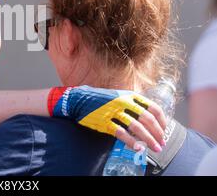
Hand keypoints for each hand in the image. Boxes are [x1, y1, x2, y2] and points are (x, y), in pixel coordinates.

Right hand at [48, 86, 166, 151]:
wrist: (79, 99)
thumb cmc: (100, 99)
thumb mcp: (118, 96)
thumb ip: (132, 103)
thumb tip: (149, 117)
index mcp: (129, 95)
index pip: (152, 107)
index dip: (161, 120)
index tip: (164, 129)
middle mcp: (123, 102)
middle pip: (147, 119)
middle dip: (157, 133)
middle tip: (161, 143)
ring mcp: (113, 112)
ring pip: (136, 127)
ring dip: (148, 140)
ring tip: (154, 148)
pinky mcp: (104, 122)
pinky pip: (122, 133)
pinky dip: (132, 142)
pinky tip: (138, 148)